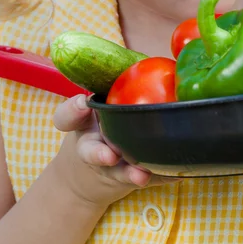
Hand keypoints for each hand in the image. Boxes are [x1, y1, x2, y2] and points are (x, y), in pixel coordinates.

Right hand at [51, 95, 175, 209]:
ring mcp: (108, 168)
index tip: (82, 103)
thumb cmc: (101, 123)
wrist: (90, 172)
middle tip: (110, 156)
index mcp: (82, 124)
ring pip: (115, 172)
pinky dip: (160, 177)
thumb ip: (115, 86)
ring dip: (129, 174)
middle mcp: (91, 147)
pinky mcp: (127, 181)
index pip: (66, 117)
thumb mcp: (97, 105)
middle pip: (88, 151)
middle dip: (98, 154)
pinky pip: (144, 180)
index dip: (72, 110)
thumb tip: (156, 62)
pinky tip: (176, 173)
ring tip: (141, 175)